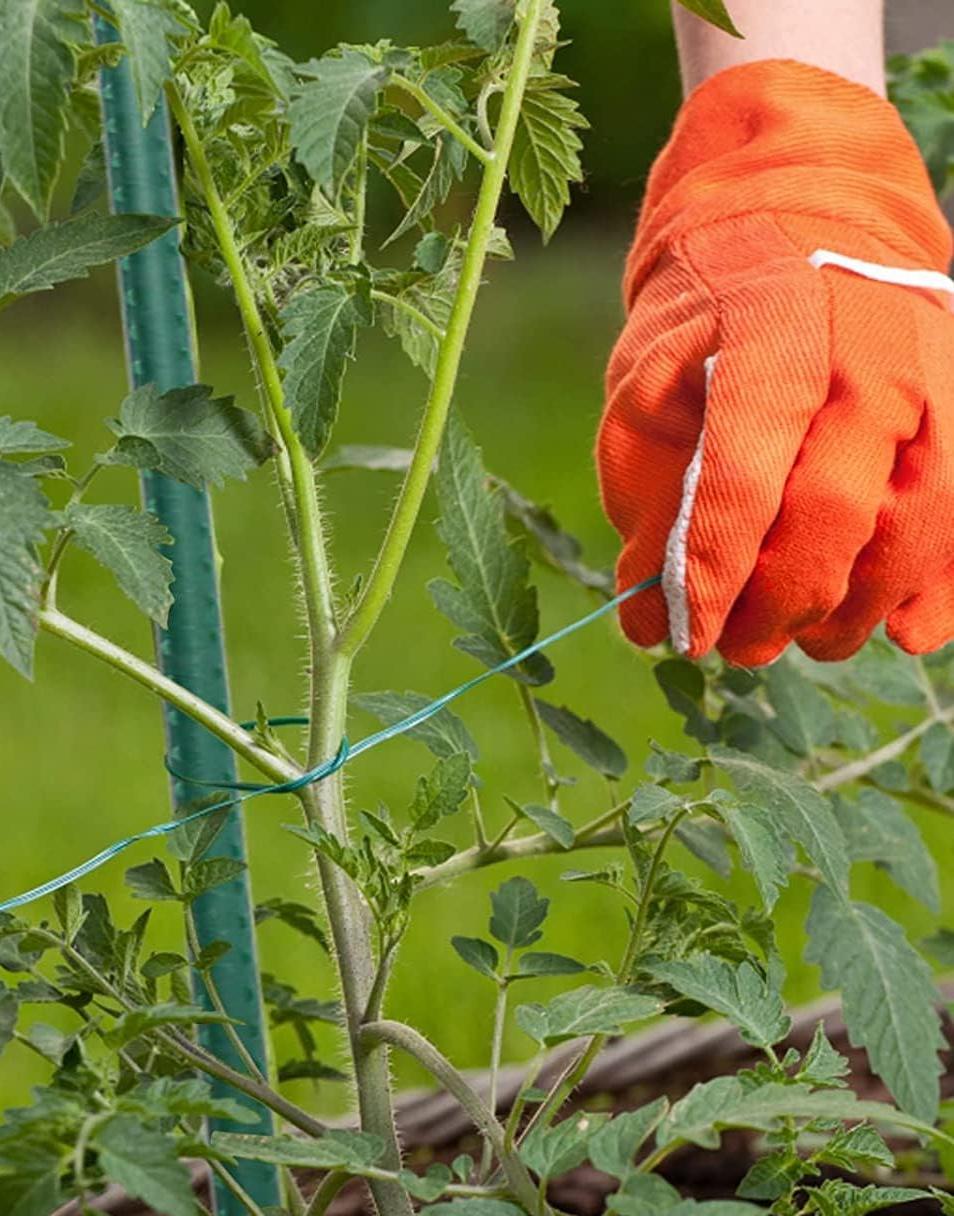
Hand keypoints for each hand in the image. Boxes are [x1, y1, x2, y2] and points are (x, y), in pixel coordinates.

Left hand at [598, 60, 953, 665]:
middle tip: (742, 650)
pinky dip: (942, 583)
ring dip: (859, 607)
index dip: (714, 574)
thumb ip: (647, 500)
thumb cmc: (709, 312)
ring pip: (915, 525)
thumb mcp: (646, 386)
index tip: (688, 637)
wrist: (807, 210)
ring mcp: (937, 377)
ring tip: (810, 642)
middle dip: (783, 604)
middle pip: (835, 516)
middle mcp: (871, 355)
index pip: (742, 481)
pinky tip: (905, 632)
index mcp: (771, 340)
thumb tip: (648, 621)